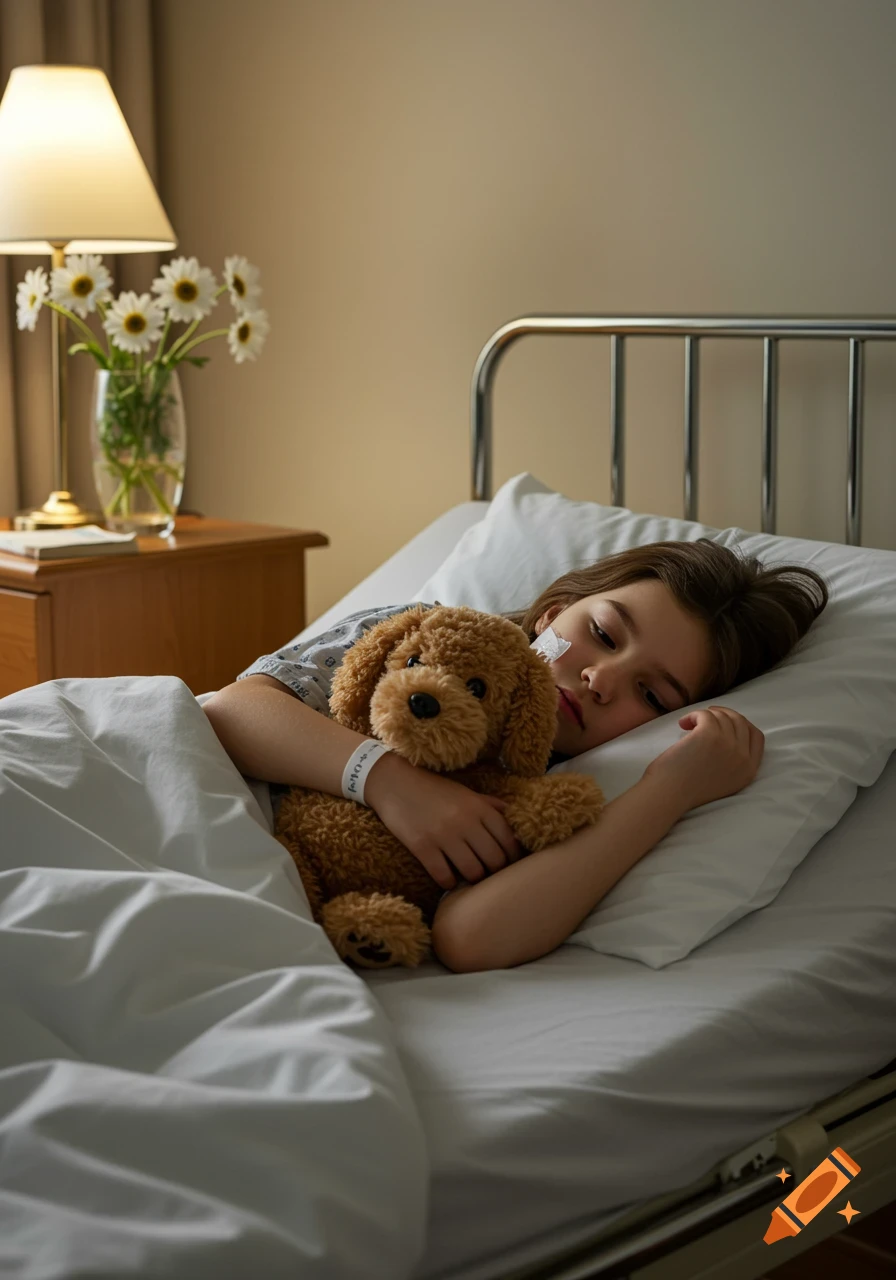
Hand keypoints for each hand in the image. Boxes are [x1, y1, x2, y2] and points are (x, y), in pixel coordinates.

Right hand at [365, 753, 522, 889]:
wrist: (393, 783)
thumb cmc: (433, 790)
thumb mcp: (466, 793)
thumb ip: (491, 806)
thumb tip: (516, 821)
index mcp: (479, 807)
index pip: (509, 840)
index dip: (513, 857)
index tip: (509, 865)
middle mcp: (465, 821)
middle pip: (495, 860)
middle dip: (494, 871)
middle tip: (487, 872)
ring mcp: (443, 835)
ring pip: (473, 872)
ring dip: (473, 879)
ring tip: (468, 875)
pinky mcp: (422, 847)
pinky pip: (444, 877)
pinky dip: (449, 883)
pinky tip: (447, 878)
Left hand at [643, 706, 764, 811]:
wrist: (670, 794)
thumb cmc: (687, 789)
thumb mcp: (724, 781)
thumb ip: (733, 761)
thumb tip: (727, 734)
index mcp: (748, 770)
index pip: (756, 736)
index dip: (741, 724)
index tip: (725, 722)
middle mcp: (743, 756)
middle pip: (740, 721)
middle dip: (723, 714)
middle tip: (706, 716)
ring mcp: (728, 744)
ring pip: (722, 716)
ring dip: (704, 715)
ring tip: (688, 724)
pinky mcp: (711, 734)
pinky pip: (706, 714)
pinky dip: (693, 715)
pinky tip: (683, 724)